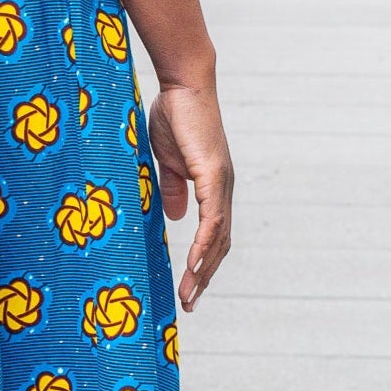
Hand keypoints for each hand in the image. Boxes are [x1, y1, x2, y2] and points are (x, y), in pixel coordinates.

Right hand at [147, 81, 233, 310]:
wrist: (183, 85)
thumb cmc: (174, 116)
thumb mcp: (167, 161)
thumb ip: (173, 189)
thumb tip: (177, 219)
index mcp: (212, 187)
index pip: (214, 235)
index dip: (204, 263)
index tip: (189, 288)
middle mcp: (223, 189)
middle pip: (221, 245)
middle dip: (205, 277)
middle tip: (188, 305)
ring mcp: (221, 183)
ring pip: (219, 238)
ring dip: (204, 270)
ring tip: (189, 295)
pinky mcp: (213, 175)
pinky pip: (212, 219)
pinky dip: (205, 245)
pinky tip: (194, 265)